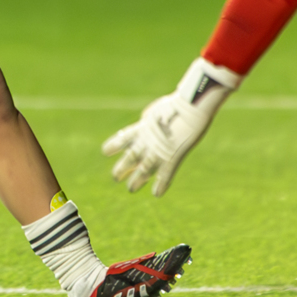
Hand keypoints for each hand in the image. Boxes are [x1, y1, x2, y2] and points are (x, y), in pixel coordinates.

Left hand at [102, 57, 240, 195]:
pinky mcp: (172, 158)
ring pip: (143, 170)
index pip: (123, 138)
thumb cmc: (181, 102)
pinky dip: (161, 185)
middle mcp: (147, 141)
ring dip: (136, 180)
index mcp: (143, 127)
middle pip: (130, 158)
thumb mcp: (159, 109)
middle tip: (115, 177)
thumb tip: (146, 118)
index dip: (113, 145)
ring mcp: (158, 151)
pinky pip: (165, 175)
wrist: (191, 107)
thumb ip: (152, 116)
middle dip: (122, 168)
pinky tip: (156, 194)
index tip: (105, 151)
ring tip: (130, 189)